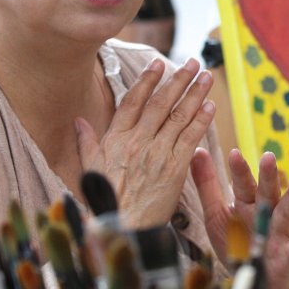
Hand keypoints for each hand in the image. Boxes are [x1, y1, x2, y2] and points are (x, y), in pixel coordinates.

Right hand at [75, 57, 215, 228]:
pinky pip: (191, 137)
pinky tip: (210, 106)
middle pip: (161, 104)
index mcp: (116, 139)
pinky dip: (201, 120)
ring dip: (195, 94)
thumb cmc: (106, 199)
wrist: (123, 225)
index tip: (159, 64)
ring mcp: (158, 153)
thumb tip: (78, 121)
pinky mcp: (175, 167)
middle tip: (192, 63)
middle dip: (178, 80)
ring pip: (179, 116)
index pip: (134, 102)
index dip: (147, 81)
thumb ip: (86, 141)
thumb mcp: (90, 168)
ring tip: (206, 77)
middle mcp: (138, 141)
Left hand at [191, 147, 288, 288]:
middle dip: (268, 176)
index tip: (234, 153)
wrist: (253, 283)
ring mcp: (279, 234)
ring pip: (287, 212)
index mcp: (246, 206)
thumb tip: (198, 151)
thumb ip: (207, 185)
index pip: (243, 185)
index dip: (239, 171)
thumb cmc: (236, 244)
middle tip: (268, 156)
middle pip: (267, 193)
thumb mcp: (216, 215)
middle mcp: (265, 215)